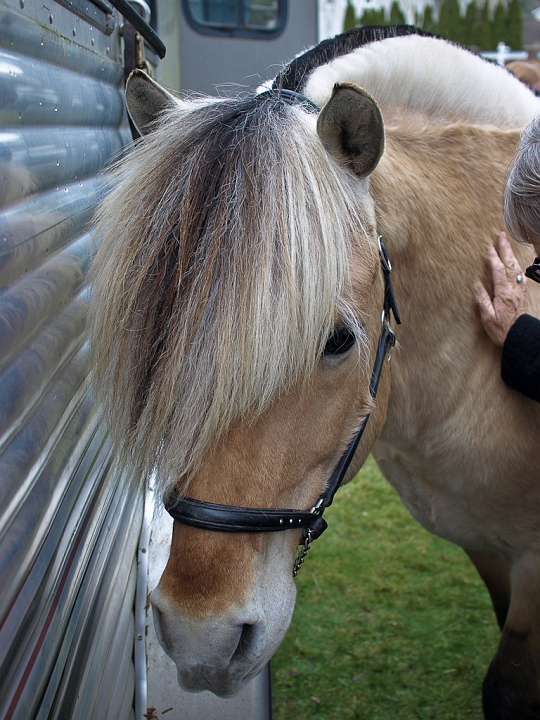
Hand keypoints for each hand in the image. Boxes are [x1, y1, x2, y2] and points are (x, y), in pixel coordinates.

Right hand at [474, 232, 526, 346]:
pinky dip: (517, 266)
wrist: (519, 336)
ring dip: (512, 255)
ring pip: (517, 268)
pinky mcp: (522, 294)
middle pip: (510, 264)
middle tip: (502, 236)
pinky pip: (521, 276)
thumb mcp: (487, 317)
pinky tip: (515, 264)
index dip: (493, 257)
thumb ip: (482, 299)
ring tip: (507, 245)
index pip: (498, 270)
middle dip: (505, 249)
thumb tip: (477, 285)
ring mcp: (519, 291)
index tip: (489, 245)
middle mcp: (513, 289)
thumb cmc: (502, 329)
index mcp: (504, 293)